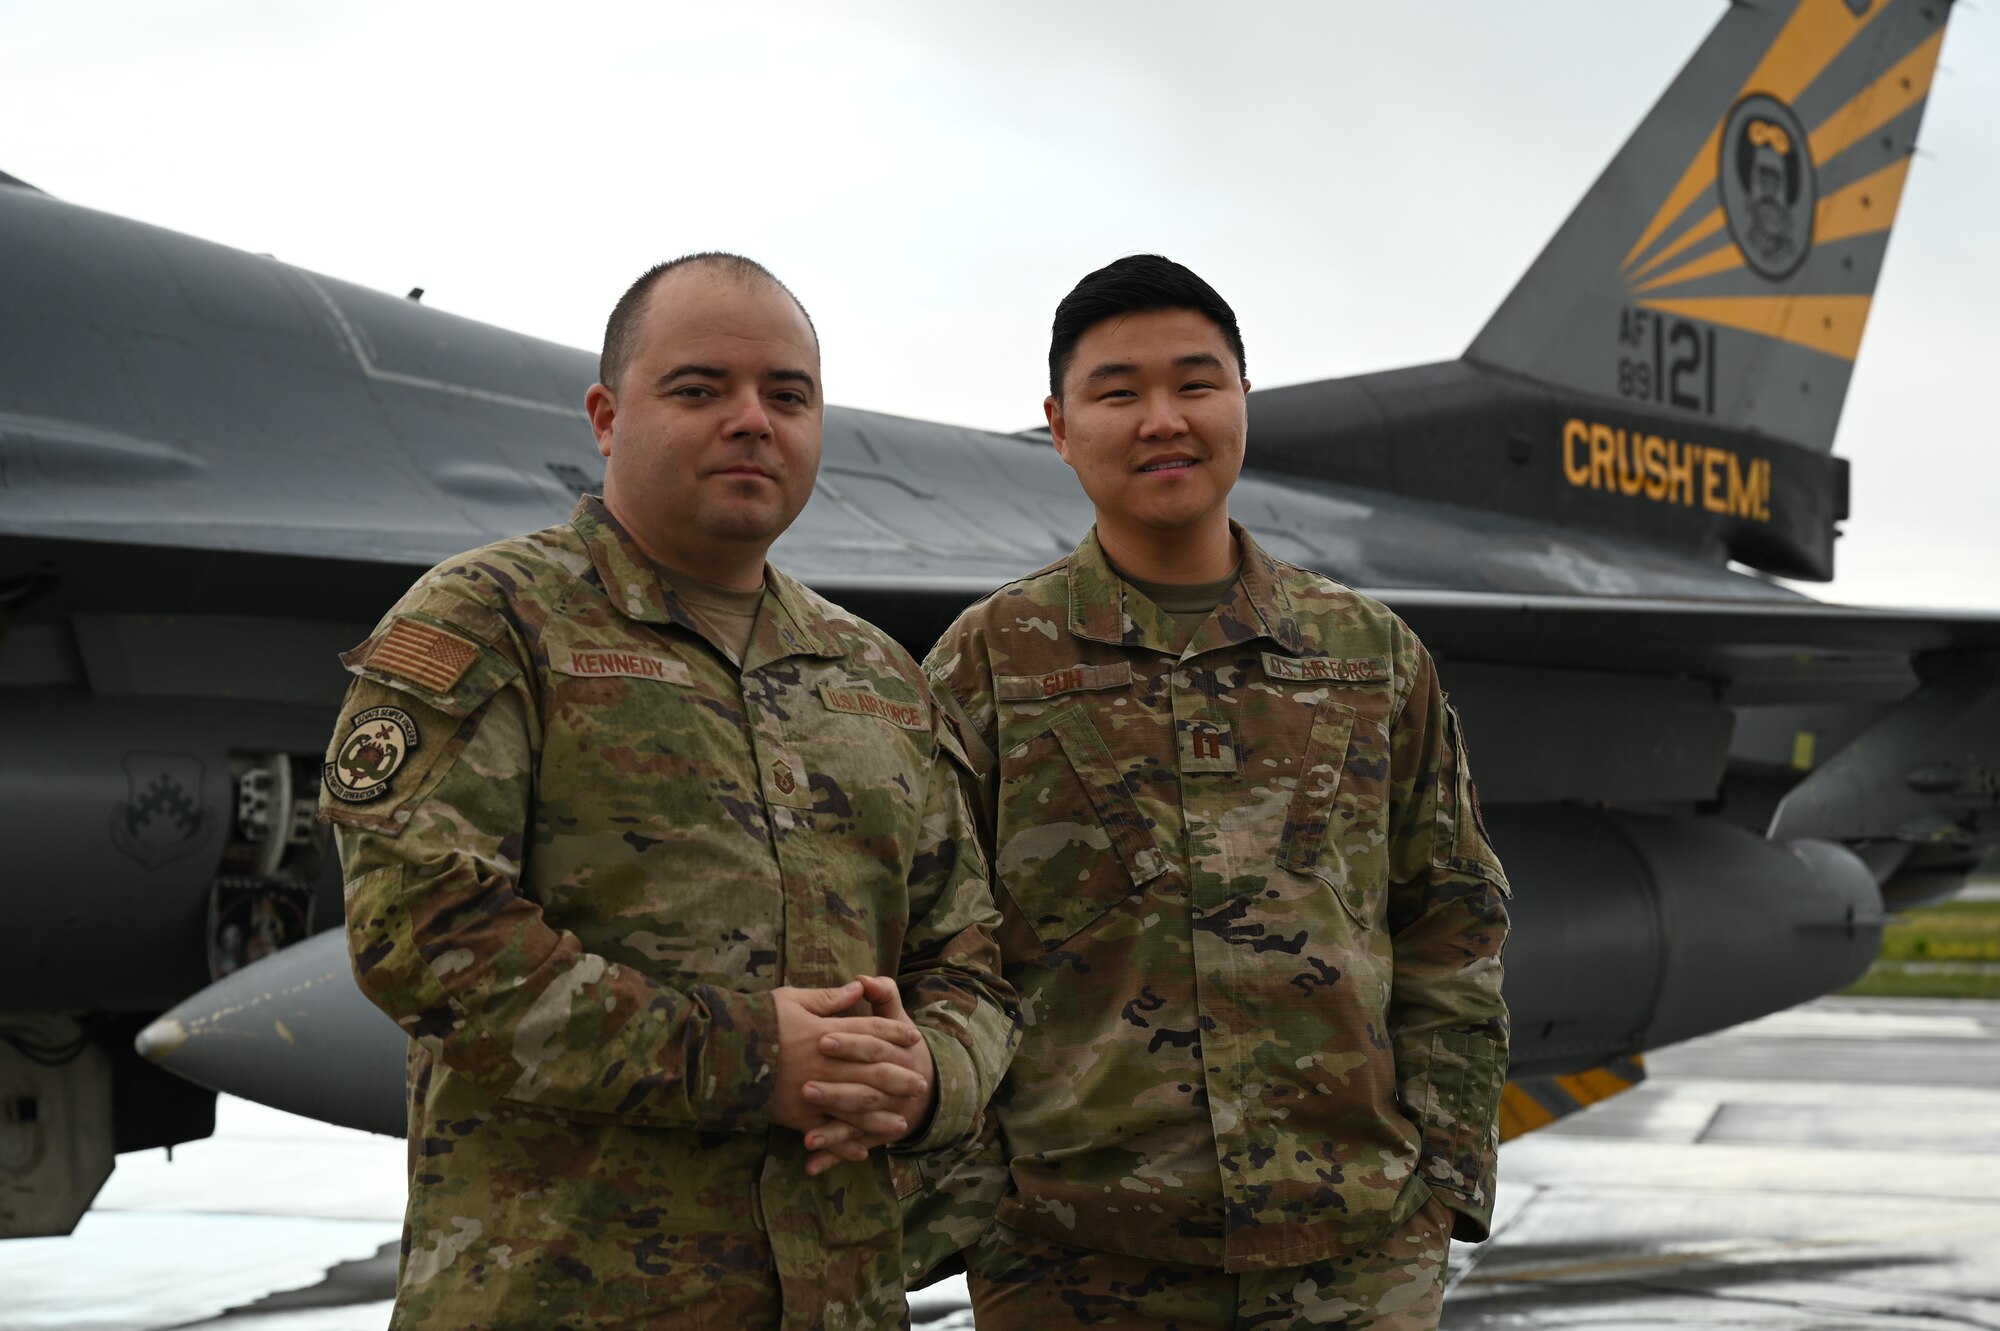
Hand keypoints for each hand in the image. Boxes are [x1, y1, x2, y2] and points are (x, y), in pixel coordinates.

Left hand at [799, 975, 935, 1174]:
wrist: (928, 1085)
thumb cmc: (899, 1045)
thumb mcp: (896, 1017)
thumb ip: (882, 994)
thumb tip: (862, 979)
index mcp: (897, 1053)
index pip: (873, 1046)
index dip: (849, 1044)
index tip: (821, 1039)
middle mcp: (893, 1087)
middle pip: (865, 1090)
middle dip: (836, 1093)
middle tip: (806, 1090)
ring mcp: (884, 1114)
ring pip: (859, 1124)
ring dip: (834, 1134)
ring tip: (808, 1138)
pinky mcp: (873, 1134)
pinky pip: (852, 1148)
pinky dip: (833, 1159)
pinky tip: (811, 1166)